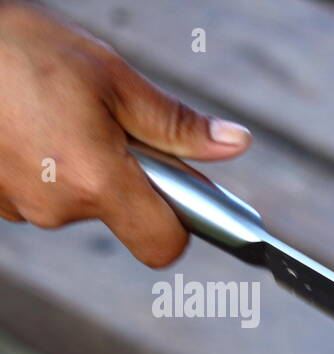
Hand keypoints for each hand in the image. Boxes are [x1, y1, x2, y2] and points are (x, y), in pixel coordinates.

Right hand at [0, 1, 250, 265]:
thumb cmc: (19, 51)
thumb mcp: (111, 77)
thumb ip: (175, 124)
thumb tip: (234, 144)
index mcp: (98, 180)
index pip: (163, 244)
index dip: (180, 224)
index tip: (180, 193)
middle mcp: (57, 206)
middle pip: (120, 217)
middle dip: (125, 179)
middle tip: (108, 127)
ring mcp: (19, 206)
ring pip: (76, 203)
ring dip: (80, 170)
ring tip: (57, 116)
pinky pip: (37, 193)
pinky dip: (43, 167)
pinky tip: (28, 126)